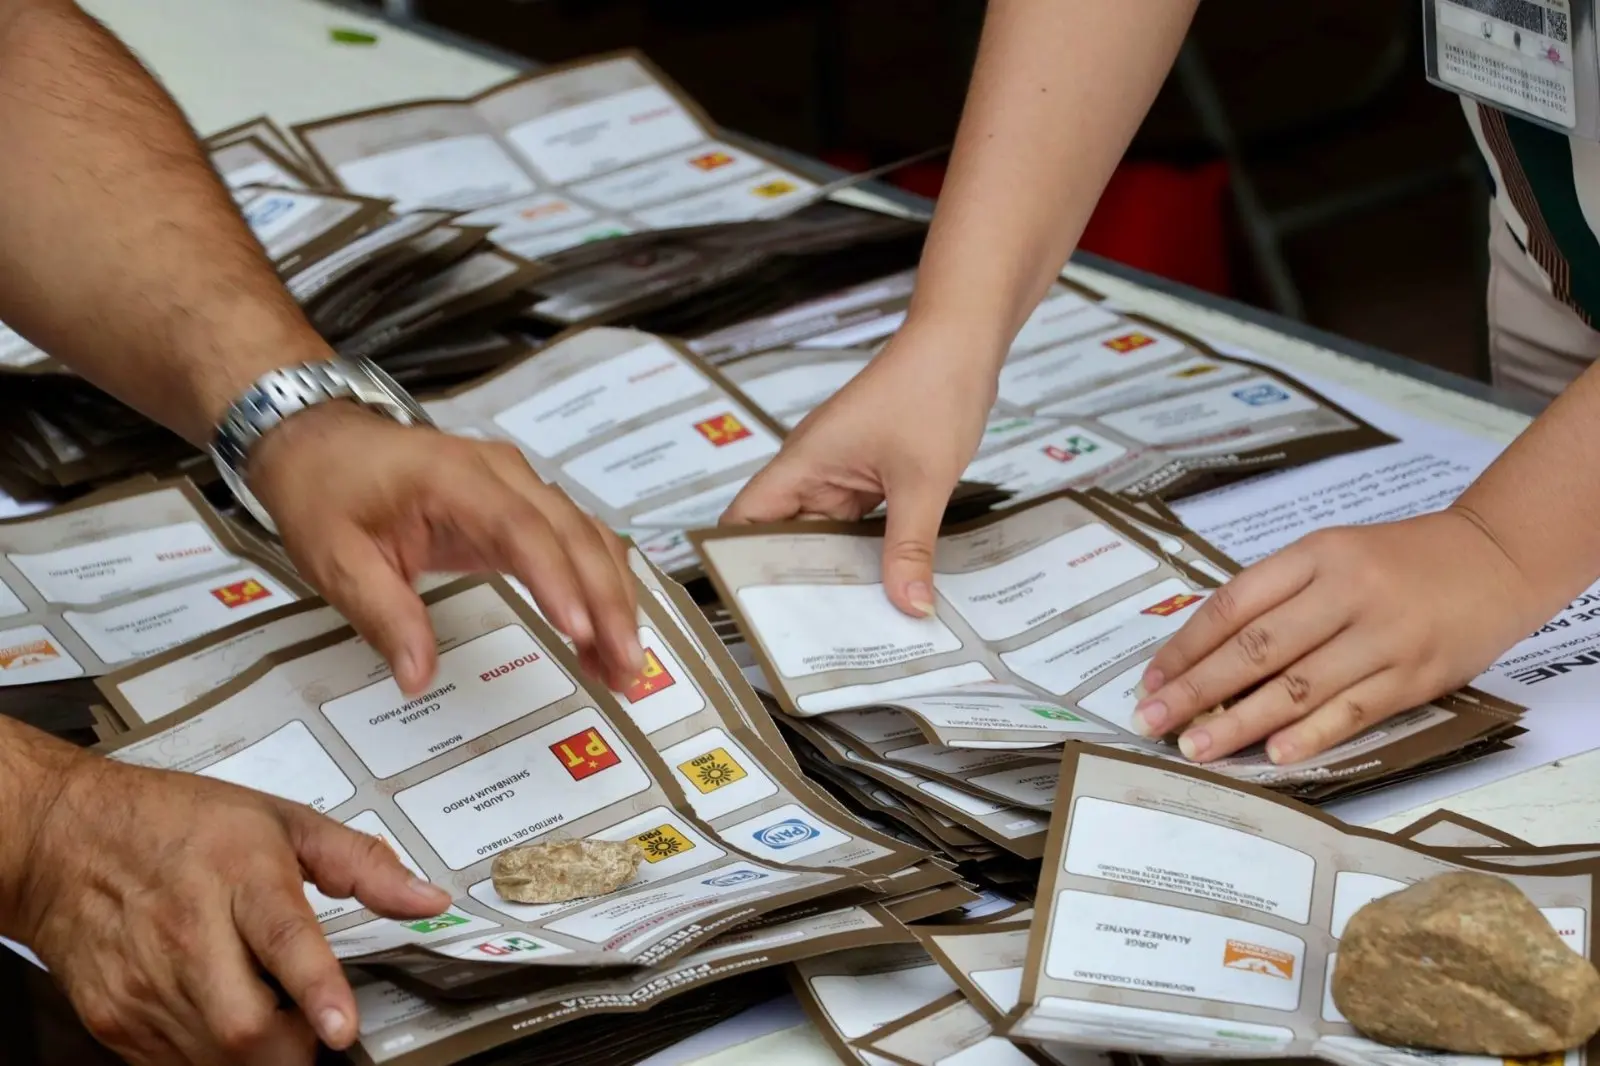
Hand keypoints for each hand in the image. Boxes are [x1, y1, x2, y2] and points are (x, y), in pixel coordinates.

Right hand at [14, 756, 451, 1064]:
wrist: (67, 838)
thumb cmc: (180, 824)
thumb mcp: (283, 821)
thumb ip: (363, 864)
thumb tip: (428, 899)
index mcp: (238, 872)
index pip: (283, 938)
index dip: (316, 989)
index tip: (342, 1026)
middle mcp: (189, 932)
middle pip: (245, 1027)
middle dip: (296, 1046)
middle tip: (316, 1025)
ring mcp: (146, 983)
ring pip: (214, 1059)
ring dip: (258, 1054)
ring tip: (266, 1008)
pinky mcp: (115, 1019)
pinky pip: (177, 1064)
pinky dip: (213, 1055)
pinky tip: (221, 1013)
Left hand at [249, 402, 642, 693]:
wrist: (321, 439)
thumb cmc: (326, 492)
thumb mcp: (336, 558)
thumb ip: (383, 614)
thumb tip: (418, 678)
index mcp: (454, 479)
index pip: (521, 528)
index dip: (555, 579)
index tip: (577, 630)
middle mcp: (503, 475)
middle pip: (575, 535)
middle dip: (608, 604)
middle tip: (626, 669)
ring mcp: (521, 486)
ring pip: (590, 539)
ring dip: (615, 601)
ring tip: (625, 668)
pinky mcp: (524, 507)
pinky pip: (578, 543)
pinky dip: (599, 589)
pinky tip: (604, 640)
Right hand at [722, 325, 996, 615]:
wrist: (962, 343)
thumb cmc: (932, 390)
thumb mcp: (923, 481)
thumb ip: (910, 547)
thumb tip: (908, 605)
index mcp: (803, 463)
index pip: (745, 519)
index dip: (739, 561)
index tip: (752, 609)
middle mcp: (813, 469)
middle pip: (785, 535)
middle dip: (795, 581)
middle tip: (810, 638)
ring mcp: (841, 471)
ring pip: (825, 533)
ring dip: (835, 569)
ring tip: (848, 621)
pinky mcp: (868, 473)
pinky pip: (856, 522)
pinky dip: (865, 551)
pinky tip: (883, 582)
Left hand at [1132, 509, 1544, 764]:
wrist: (1495, 559)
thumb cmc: (1397, 561)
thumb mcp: (1332, 555)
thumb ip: (1276, 598)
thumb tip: (1206, 657)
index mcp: (1316, 555)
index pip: (1233, 605)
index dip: (1185, 646)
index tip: (1149, 681)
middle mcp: (1346, 592)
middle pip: (1256, 647)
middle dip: (1196, 688)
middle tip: (1150, 721)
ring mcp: (1383, 637)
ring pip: (1298, 686)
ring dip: (1240, 722)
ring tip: (1196, 746)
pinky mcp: (1415, 677)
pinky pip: (1353, 711)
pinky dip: (1310, 735)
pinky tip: (1272, 756)